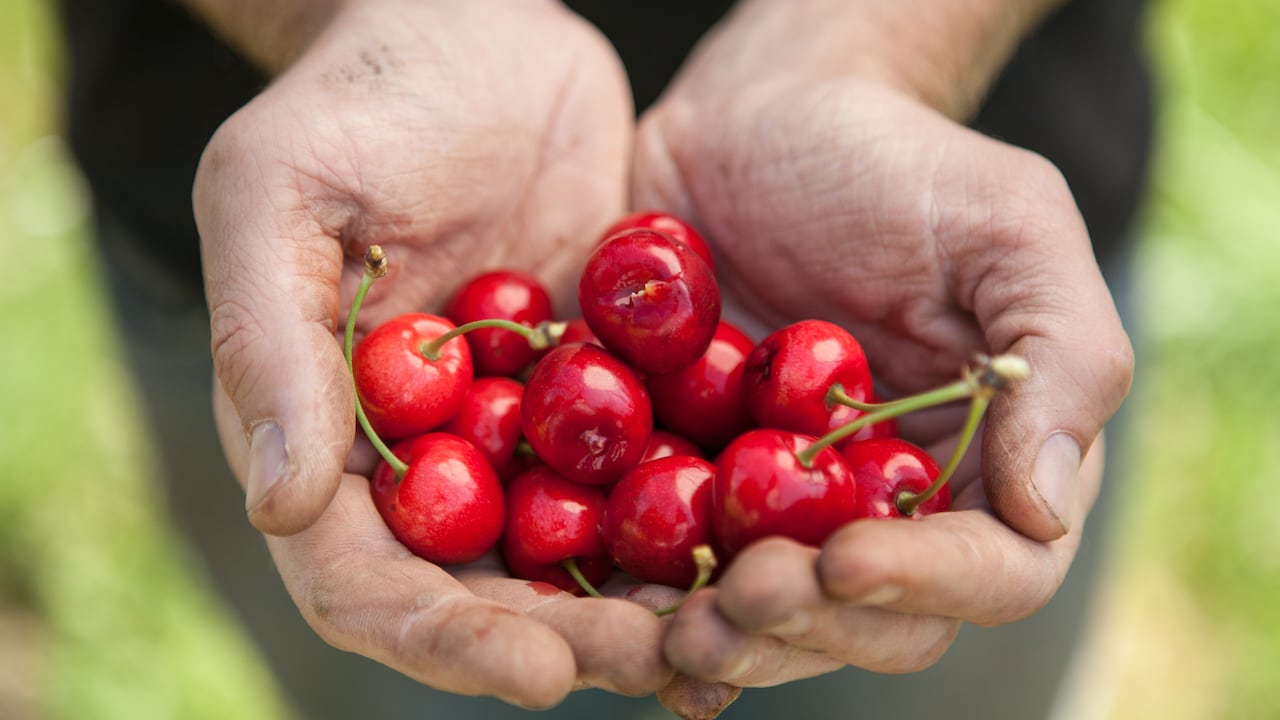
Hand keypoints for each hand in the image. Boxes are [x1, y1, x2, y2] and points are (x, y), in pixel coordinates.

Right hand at [193, 0, 722, 709]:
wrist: (475, 28)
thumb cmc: (356, 98)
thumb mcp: (276, 192)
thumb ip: (270, 346)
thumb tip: (280, 506)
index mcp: (328, 438)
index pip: (365, 582)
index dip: (444, 639)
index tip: (538, 668)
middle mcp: (426, 457)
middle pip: (487, 592)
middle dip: (569, 639)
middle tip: (662, 661)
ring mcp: (519, 430)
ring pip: (578, 550)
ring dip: (649, 602)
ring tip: (734, 627)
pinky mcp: (602, 389)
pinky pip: (649, 468)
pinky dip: (701, 513)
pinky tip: (771, 542)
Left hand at [631, 4, 1132, 684]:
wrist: (754, 125)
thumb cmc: (894, 164)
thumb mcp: (1005, 225)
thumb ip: (1059, 354)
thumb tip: (1048, 508)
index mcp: (989, 462)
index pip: (994, 570)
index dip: (926, 583)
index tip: (845, 557)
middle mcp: (892, 509)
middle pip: (873, 622)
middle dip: (809, 627)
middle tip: (741, 597)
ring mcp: (790, 510)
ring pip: (773, 622)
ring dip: (727, 641)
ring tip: (667, 624)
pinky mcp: (697, 488)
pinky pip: (677, 572)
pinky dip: (649, 610)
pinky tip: (615, 616)